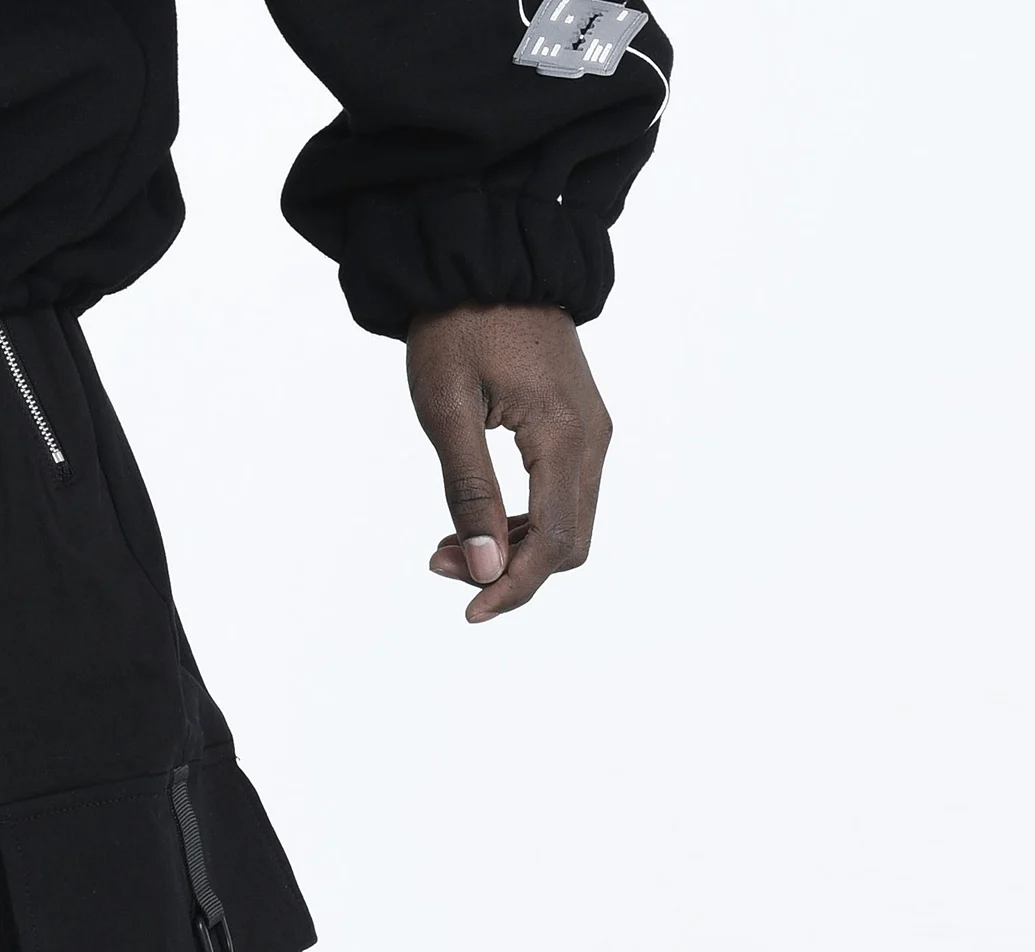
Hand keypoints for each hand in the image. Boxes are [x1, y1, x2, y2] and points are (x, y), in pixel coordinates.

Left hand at [405, 306, 611, 623]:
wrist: (485, 257)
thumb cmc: (457, 324)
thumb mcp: (447, 411)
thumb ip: (470, 493)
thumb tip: (488, 568)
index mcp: (562, 433)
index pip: (555, 543)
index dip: (514, 587)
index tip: (469, 612)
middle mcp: (591, 437)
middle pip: (569, 544)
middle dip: (510, 570)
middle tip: (443, 561)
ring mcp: (591, 430)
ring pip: (569, 524)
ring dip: (515, 549)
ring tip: (449, 543)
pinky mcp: (579, 425)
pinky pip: (564, 495)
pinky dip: (526, 521)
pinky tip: (479, 520)